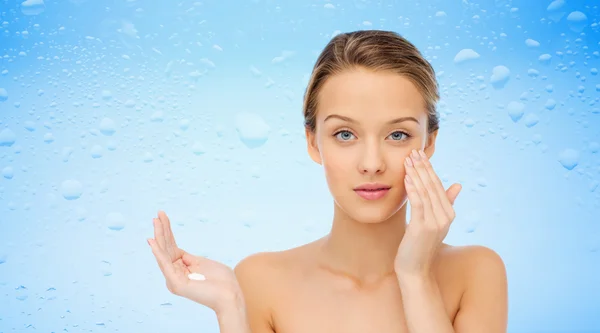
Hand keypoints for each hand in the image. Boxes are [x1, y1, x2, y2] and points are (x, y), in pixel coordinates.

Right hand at [148, 211, 242, 313]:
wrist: (230, 295)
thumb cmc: (221, 280)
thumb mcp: (203, 263)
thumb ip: (190, 259)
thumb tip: (180, 253)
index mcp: (182, 269)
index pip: (171, 247)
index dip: (167, 231)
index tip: (163, 216)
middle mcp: (175, 274)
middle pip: (166, 248)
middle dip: (162, 230)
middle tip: (157, 214)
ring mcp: (174, 280)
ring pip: (164, 253)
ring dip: (159, 236)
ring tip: (155, 221)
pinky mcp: (176, 284)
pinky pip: (165, 264)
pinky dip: (158, 252)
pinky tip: (153, 241)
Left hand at [395, 149, 461, 278]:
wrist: (414, 270)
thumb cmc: (420, 246)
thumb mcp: (433, 223)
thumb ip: (444, 203)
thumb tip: (457, 185)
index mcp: (448, 214)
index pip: (438, 186)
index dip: (429, 169)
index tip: (420, 155)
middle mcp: (445, 217)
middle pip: (433, 186)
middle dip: (422, 167)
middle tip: (413, 152)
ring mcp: (435, 222)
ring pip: (426, 192)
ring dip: (416, 174)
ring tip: (408, 161)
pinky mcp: (423, 227)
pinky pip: (418, 204)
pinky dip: (413, 190)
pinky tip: (407, 178)